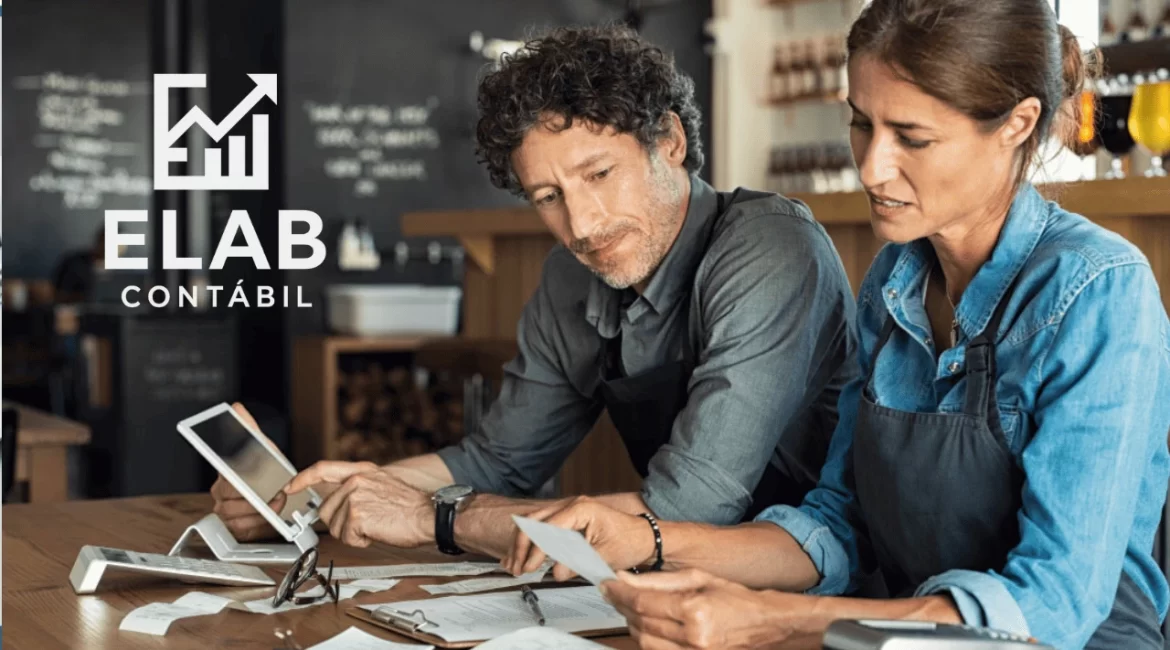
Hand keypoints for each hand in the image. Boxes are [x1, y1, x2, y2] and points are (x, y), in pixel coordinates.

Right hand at [210, 403, 288, 540]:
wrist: (276, 491)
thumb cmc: (266, 468)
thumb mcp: (261, 446)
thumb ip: (248, 428)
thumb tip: (236, 408)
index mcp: (224, 471)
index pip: (223, 476)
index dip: (235, 482)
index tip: (245, 485)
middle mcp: (220, 490)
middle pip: (229, 497)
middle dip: (254, 496)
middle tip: (272, 492)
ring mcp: (225, 508)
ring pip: (233, 514)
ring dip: (258, 510)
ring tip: (273, 503)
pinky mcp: (233, 524)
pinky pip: (239, 527)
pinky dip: (256, 523)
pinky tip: (266, 515)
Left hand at [284, 462, 432, 547]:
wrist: (429, 515)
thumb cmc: (410, 506)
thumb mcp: (381, 485)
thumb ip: (356, 488)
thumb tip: (335, 502)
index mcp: (361, 471)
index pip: (322, 469)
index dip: (302, 479)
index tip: (289, 487)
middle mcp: (355, 481)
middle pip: (326, 509)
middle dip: (341, 523)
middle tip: (366, 523)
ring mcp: (354, 497)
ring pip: (335, 527)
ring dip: (353, 533)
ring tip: (376, 525)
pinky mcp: (356, 516)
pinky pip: (347, 538)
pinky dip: (361, 541)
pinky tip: (377, 532)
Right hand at [504, 496, 655, 580]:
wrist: (645, 537)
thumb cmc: (631, 541)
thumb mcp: (605, 556)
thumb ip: (578, 563)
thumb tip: (556, 572)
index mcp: (580, 509)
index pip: (547, 528)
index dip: (536, 550)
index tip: (529, 568)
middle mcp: (571, 505)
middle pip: (533, 521)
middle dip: (521, 546)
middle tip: (517, 568)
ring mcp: (569, 510)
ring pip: (534, 523)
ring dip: (523, 544)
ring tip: (515, 565)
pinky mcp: (568, 520)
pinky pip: (543, 527)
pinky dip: (531, 542)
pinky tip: (523, 556)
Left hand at [601, 569, 796, 649]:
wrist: (764, 623)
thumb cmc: (736, 598)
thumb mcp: (699, 577)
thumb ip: (659, 579)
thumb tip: (626, 578)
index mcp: (695, 610)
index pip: (643, 602)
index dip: (619, 593)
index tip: (607, 585)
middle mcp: (694, 637)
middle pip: (641, 624)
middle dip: (622, 608)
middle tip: (615, 594)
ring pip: (645, 643)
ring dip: (633, 625)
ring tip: (631, 609)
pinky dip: (648, 640)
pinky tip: (647, 626)